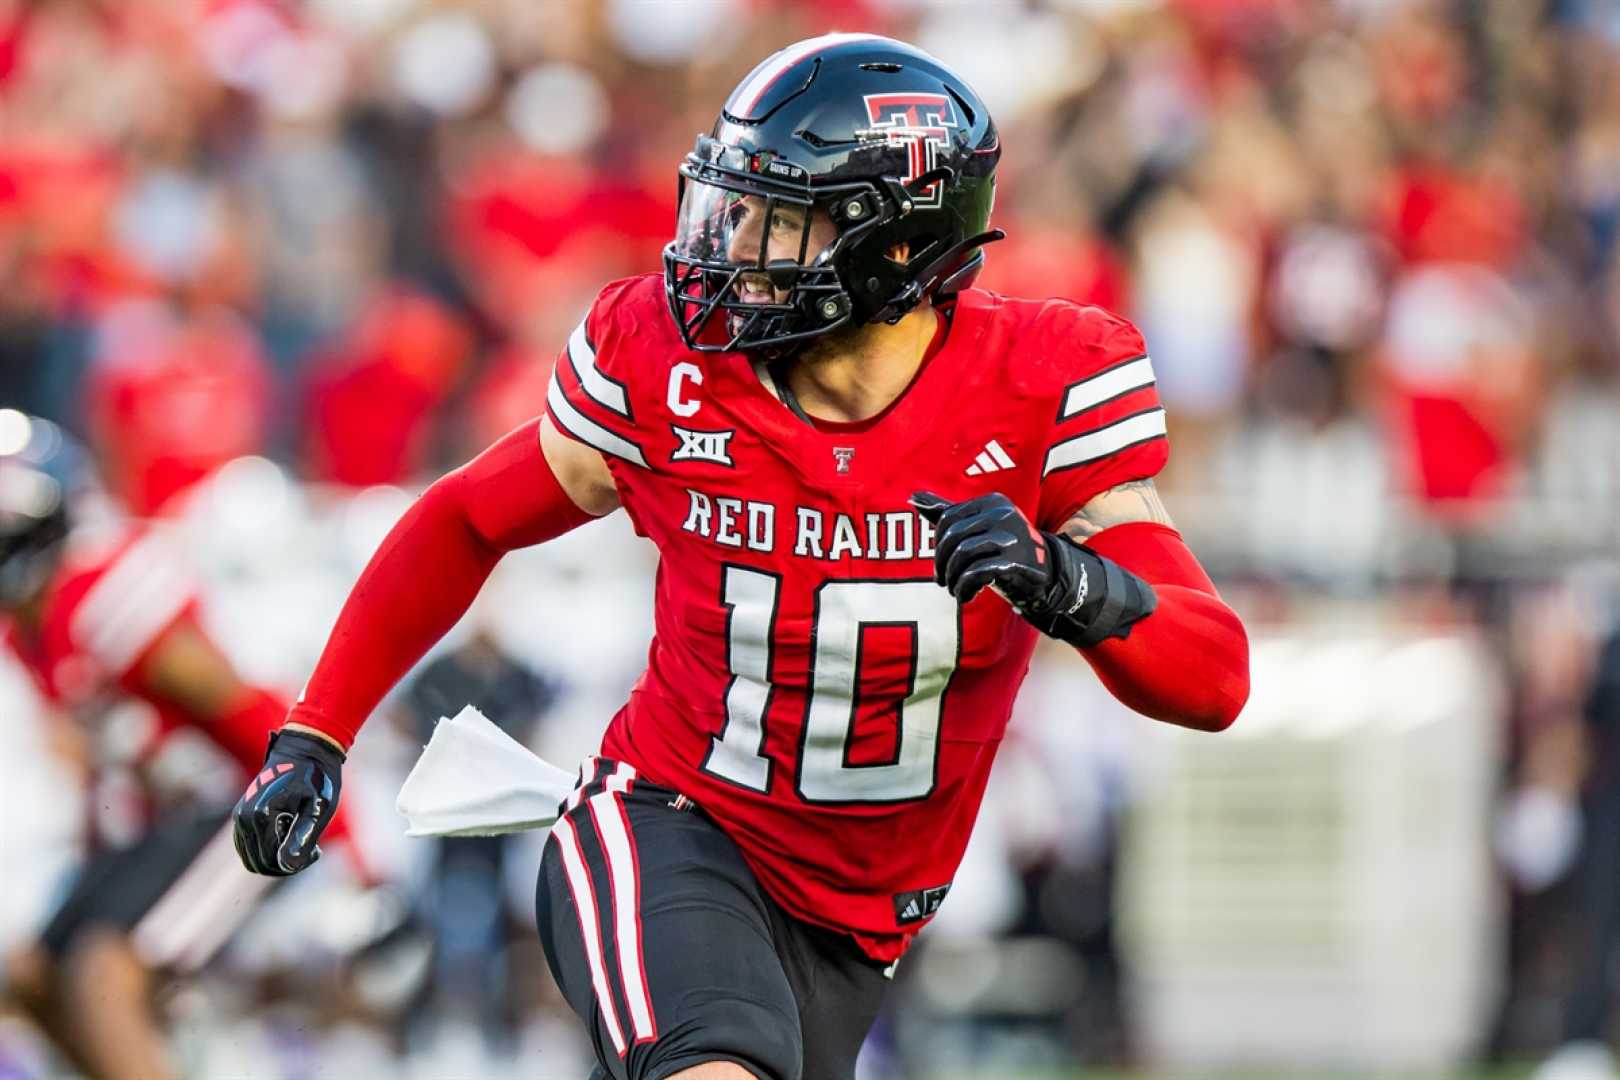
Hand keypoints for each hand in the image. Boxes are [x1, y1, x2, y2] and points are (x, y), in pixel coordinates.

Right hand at [232, 729, 345, 876]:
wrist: (305, 749)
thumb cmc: (316, 778)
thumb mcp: (317, 807)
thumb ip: (302, 837)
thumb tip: (287, 865)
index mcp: (262, 816)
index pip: (271, 861)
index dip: (295, 865)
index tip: (316, 851)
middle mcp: (244, 818)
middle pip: (258, 863)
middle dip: (285, 864)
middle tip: (311, 849)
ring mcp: (240, 817)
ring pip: (251, 858)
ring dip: (276, 859)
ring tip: (302, 842)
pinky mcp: (241, 815)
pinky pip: (248, 847)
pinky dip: (267, 850)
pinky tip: (290, 836)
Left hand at [911, 491, 1051, 606]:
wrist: (1042, 574)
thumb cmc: (1003, 548)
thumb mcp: (977, 527)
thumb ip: (947, 512)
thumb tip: (913, 497)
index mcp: (992, 502)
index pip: (948, 518)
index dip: (938, 545)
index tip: (940, 563)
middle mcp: (1003, 514)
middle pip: (954, 537)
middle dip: (941, 563)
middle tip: (941, 580)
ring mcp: (1011, 537)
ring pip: (963, 554)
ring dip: (952, 577)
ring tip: (953, 588)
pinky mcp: (1016, 562)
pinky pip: (977, 572)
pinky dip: (964, 587)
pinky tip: (965, 595)